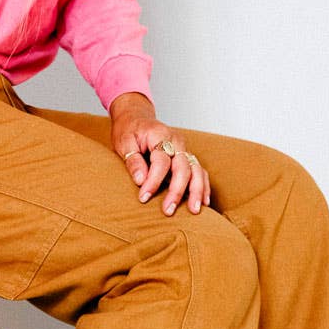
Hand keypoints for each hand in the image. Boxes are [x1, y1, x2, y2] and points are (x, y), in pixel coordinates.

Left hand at [109, 93, 210, 215]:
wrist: (136, 118)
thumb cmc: (129, 131)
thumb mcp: (124, 143)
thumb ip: (133, 161)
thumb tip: (140, 180)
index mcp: (160, 135)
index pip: (161, 161)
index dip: (153, 181)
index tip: (143, 198)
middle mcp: (176, 141)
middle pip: (183, 167)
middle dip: (177, 191)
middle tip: (168, 211)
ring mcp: (184, 149)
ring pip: (196, 170)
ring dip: (197, 191)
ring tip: (194, 210)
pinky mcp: (186, 156)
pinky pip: (199, 171)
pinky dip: (203, 186)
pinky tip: (204, 202)